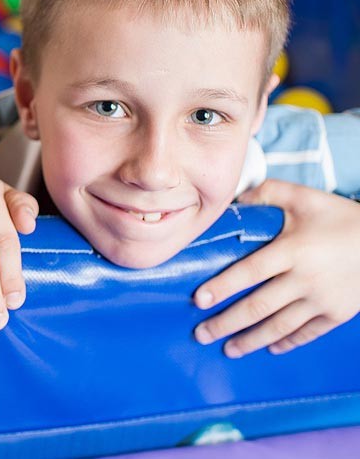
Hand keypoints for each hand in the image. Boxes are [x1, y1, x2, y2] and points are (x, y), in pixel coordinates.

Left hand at [193, 179, 359, 356]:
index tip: (199, 300)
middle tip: (202, 334)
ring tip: (228, 350)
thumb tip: (234, 197)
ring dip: (250, 340)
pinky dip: (286, 342)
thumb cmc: (343, 218)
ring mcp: (322, 300)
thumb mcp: (306, 197)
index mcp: (293, 250)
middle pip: (258, 306)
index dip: (223, 287)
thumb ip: (268, 193)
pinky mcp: (338, 314)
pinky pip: (307, 333)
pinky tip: (269, 348)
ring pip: (279, 326)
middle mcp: (305, 279)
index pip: (249, 272)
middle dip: (226, 323)